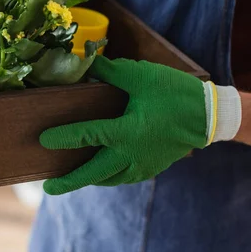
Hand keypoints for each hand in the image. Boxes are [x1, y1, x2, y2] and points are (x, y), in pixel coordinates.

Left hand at [40, 56, 208, 194]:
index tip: (43, 139)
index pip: (86, 136)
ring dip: (89, 179)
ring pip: (109, 179)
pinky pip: (124, 177)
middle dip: (69, 181)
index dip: (62, 137)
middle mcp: (131, 155)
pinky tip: (104, 171)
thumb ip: (110, 72)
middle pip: (93, 173)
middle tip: (48, 188)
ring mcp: (142, 165)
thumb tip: (86, 64)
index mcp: (125, 132)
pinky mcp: (152, 168)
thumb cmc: (175, 94)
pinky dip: (109, 177)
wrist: (208, 117)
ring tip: (74, 177)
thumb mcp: (140, 76)